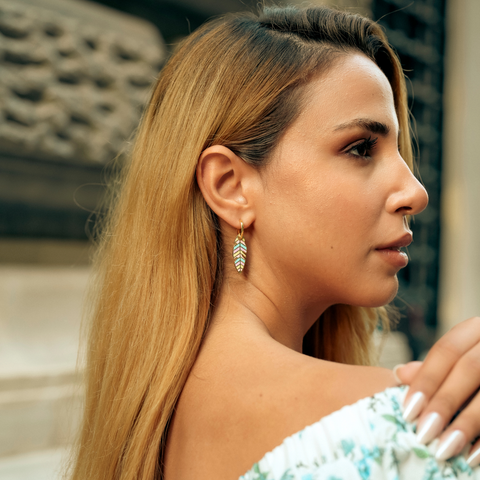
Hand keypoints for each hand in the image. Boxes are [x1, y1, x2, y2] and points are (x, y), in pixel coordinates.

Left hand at [394, 316, 479, 466]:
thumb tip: (400, 374)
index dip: (426, 380)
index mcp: (476, 330)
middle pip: (469, 369)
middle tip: (422, 433)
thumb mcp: (459, 362)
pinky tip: (472, 456)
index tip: (408, 411)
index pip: (447, 350)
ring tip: (444, 448)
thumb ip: (434, 369)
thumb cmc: (474, 374)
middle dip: (444, 402)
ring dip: (466, 423)